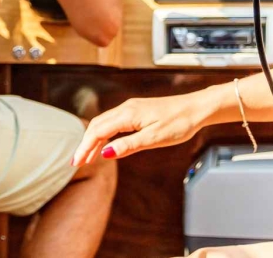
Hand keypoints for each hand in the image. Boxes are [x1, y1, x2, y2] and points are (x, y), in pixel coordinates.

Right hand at [71, 91, 214, 165]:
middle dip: (85, 144)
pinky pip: (113, 122)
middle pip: (97, 126)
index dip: (85, 148)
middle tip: (76, 163)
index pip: (98, 131)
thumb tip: (106, 153)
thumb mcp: (154, 139)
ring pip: (104, 123)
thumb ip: (128, 146)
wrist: (196, 108)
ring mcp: (131, 108)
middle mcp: (126, 108)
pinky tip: (104, 144)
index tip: (76, 163)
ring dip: (93, 140)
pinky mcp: (136, 111)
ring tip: (87, 158)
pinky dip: (104, 134)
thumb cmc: (179, 123)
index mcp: (128, 115)